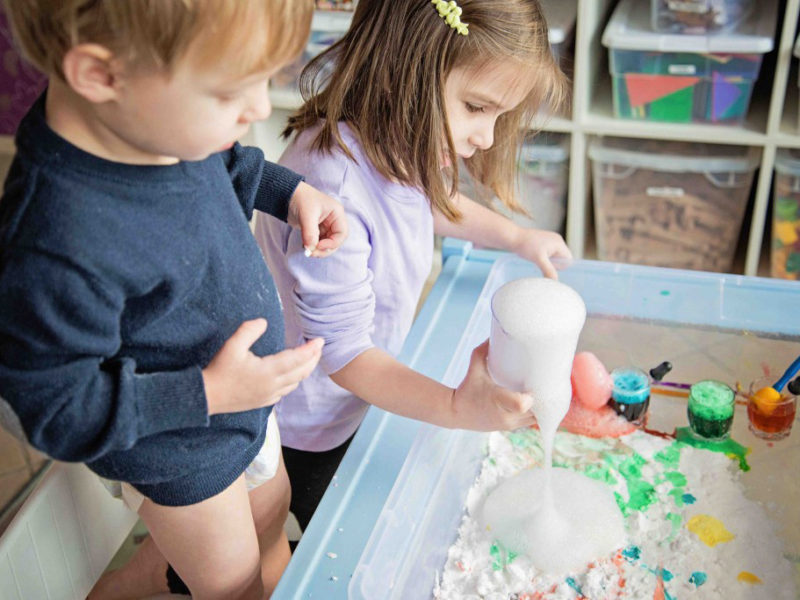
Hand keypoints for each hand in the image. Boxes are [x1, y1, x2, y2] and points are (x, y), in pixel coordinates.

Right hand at [202, 318, 323, 414]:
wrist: (206, 397)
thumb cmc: (219, 371)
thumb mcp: (232, 346)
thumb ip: (249, 330)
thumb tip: (264, 322)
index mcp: (268, 371)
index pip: (297, 359)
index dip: (311, 349)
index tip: (320, 340)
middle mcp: (273, 385)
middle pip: (302, 372)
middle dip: (313, 359)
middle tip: (319, 347)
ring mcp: (269, 396)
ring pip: (295, 383)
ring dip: (305, 370)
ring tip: (309, 358)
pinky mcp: (264, 402)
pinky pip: (286, 391)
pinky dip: (294, 380)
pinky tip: (292, 374)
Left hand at [287, 181, 347, 256]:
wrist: (287, 194)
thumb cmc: (300, 199)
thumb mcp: (307, 215)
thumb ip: (310, 233)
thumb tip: (311, 249)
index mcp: (336, 213)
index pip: (342, 233)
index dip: (332, 243)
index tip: (318, 246)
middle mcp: (333, 220)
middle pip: (336, 241)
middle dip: (324, 249)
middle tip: (312, 253)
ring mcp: (326, 226)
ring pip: (327, 244)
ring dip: (318, 250)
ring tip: (307, 250)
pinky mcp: (317, 230)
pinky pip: (319, 243)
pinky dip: (313, 247)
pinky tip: (305, 246)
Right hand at [449, 341, 535, 430]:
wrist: (455, 412)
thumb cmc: (466, 388)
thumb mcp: (474, 367)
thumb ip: (483, 350)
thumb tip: (494, 334)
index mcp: (497, 399)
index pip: (521, 404)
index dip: (532, 396)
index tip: (533, 385)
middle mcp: (505, 415)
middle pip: (536, 411)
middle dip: (543, 398)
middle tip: (545, 382)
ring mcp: (509, 424)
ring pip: (536, 418)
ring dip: (541, 407)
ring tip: (544, 390)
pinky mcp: (510, 428)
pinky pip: (531, 422)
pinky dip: (536, 413)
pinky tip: (539, 401)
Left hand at [510, 226, 571, 279]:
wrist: (513, 237)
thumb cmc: (526, 246)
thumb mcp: (539, 260)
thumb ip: (549, 270)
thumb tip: (555, 281)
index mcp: (559, 243)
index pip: (568, 260)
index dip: (559, 266)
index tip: (547, 264)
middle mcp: (557, 240)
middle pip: (562, 259)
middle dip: (553, 264)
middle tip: (541, 261)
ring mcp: (551, 240)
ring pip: (555, 257)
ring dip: (547, 261)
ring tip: (537, 258)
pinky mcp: (544, 242)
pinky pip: (549, 254)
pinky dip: (544, 258)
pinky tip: (535, 256)